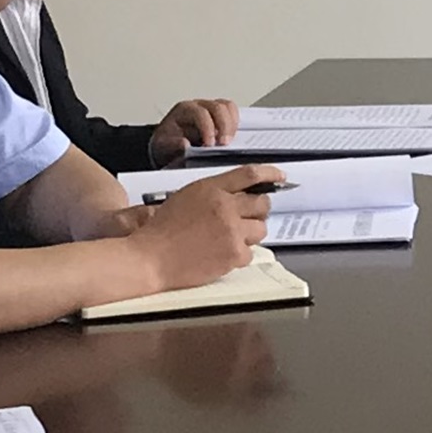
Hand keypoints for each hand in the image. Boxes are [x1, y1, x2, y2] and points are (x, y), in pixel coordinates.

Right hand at [130, 167, 279, 285]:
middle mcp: (225, 206)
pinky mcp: (234, 254)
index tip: (280, 177)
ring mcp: (232, 230)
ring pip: (261, 229)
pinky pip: (250, 253)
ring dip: (249, 234)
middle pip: (262, 203)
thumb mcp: (185, 198)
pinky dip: (238, 256)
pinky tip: (220, 255)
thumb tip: (238, 196)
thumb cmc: (162, 231)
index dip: (270, 174)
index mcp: (211, 188)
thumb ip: (213, 193)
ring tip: (228, 239)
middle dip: (258, 211)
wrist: (150, 258)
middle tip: (247, 219)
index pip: (249, 174)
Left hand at [146, 97, 243, 164]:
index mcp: (184, 110)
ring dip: (231, 125)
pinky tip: (230, 137)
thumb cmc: (167, 143)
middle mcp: (198, 105)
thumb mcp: (163, 146)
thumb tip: (185, 144)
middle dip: (223, 127)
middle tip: (223, 145)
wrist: (168, 143)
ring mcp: (209, 108)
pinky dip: (234, 124)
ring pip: (227, 107)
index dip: (208, 129)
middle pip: (217, 107)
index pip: (200, 113)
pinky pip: (232, 112)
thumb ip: (173, 145)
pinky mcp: (218, 114)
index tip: (210, 145)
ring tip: (228, 141)